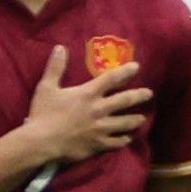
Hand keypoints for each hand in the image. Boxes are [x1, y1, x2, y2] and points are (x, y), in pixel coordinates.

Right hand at [9, 44, 152, 168]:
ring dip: (135, 119)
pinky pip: (117, 142)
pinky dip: (123, 140)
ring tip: (142, 118)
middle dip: (139, 95)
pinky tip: (127, 138)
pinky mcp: (98, 144)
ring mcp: (101, 128)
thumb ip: (55, 67)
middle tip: (149, 94)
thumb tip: (61, 47)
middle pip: (125, 100)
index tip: (137, 67)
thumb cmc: (43, 114)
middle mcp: (99, 109)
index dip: (126, 72)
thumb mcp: (46, 87)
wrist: (41, 142)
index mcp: (88, 94)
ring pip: (125, 123)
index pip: (112, 79)